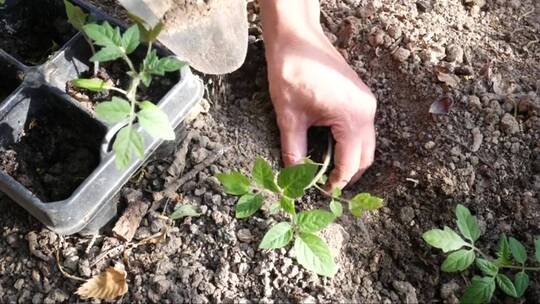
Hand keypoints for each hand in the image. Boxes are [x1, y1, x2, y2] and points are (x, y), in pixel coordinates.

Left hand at [261, 0, 376, 189]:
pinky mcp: (360, 96)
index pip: (351, 163)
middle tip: (326, 183)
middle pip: (366, 155)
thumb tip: (295, 175)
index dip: (337, 182)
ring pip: (366, 142)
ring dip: (349, 157)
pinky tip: (329, 144)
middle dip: (348, 173)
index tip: (323, 192)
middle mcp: (366, 110)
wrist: (296, 37)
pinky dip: (349, 141)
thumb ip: (294, 150)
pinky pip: (361, 127)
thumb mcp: (288, 116)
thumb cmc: (292, 71)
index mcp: (352, 117)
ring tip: (325, 166)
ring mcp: (366, 101)